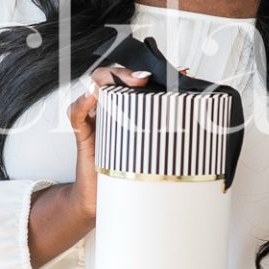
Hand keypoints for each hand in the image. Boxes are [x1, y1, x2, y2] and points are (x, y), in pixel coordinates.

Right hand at [66, 64, 152, 221]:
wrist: (101, 197)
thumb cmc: (126, 172)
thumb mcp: (152, 149)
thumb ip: (166, 129)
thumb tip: (192, 109)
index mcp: (125, 109)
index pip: (129, 78)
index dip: (142, 71)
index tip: (157, 75)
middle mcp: (108, 108)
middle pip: (111, 75)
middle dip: (126, 71)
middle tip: (144, 78)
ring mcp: (94, 118)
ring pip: (94, 86)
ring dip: (107, 79)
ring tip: (123, 83)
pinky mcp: (82, 133)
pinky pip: (76, 113)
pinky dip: (83, 103)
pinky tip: (92, 97)